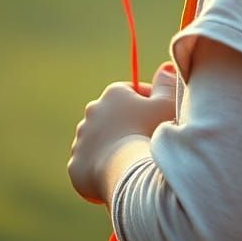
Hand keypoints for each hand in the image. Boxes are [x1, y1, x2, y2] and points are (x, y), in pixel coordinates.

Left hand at [67, 61, 176, 203]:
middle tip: (145, 140)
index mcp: (113, 94)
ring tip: (130, 160)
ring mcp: (81, 139)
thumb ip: (166, 84)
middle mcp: (92, 112)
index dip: (148, 104)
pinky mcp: (75, 164)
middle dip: (126, 125)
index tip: (160, 118)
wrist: (127, 170)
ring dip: (111, 146)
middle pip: (113, 116)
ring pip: (99, 140)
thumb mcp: (165, 104)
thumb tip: (166, 66)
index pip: (131, 93)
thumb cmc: (149, 133)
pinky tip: (115, 174)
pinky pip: (90, 164)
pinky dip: (100, 168)